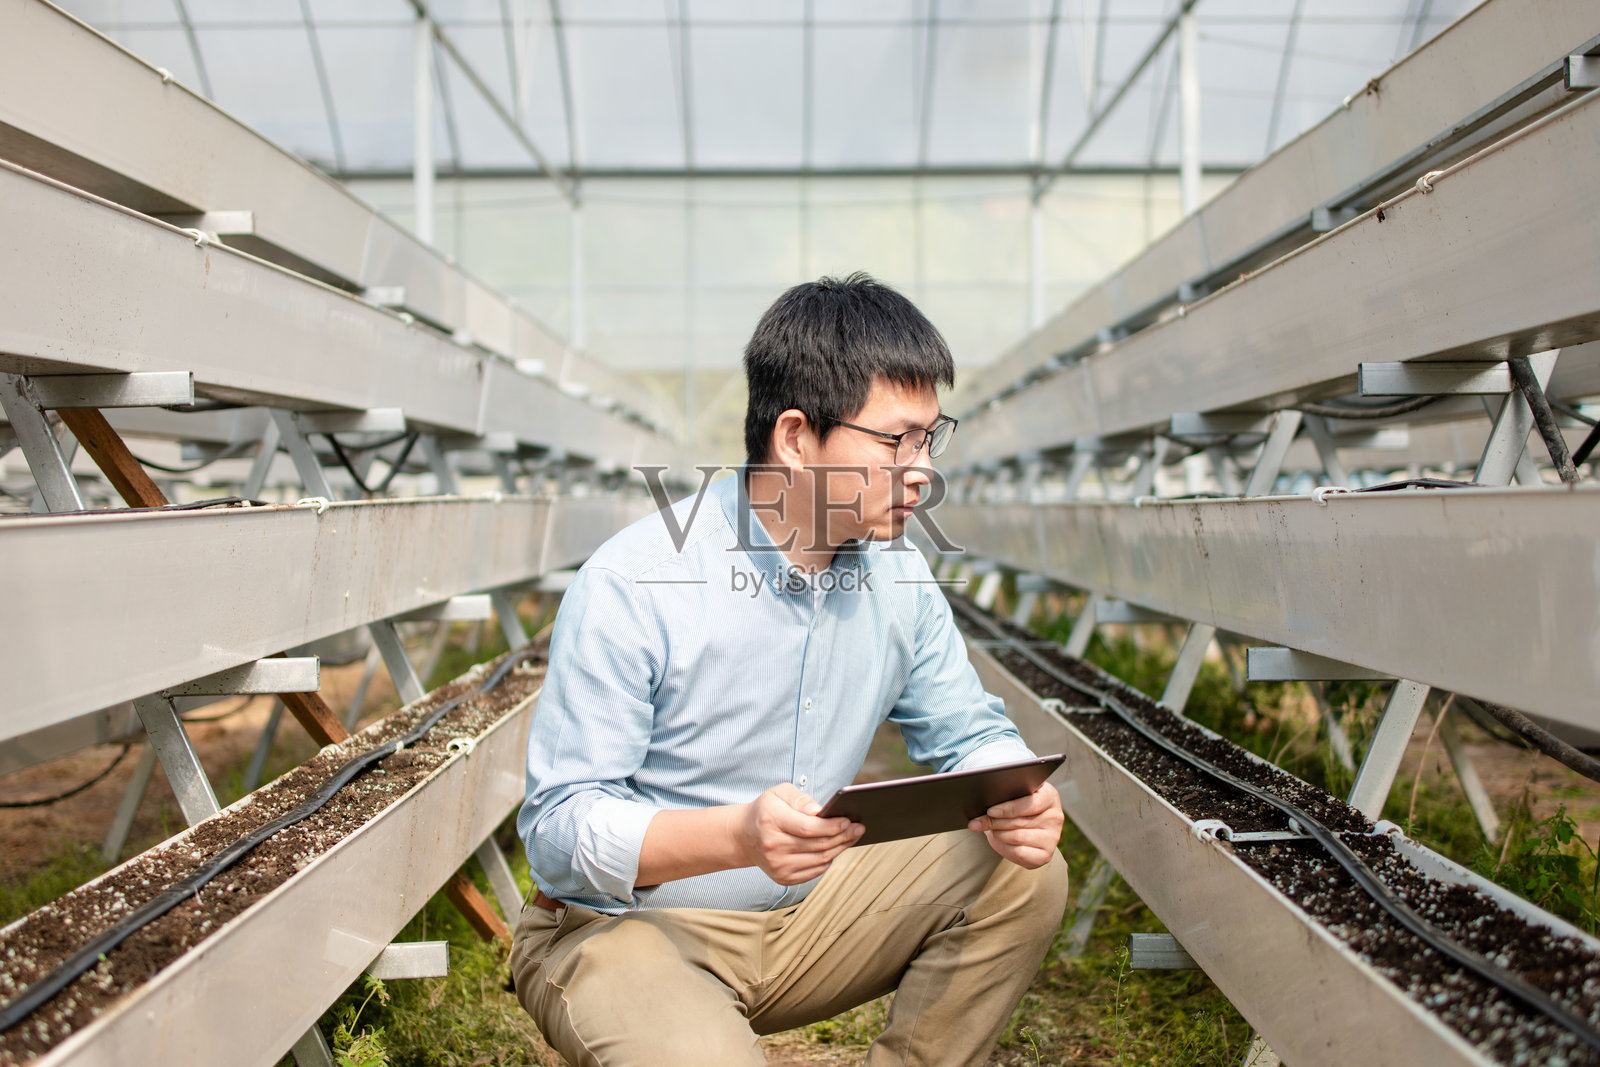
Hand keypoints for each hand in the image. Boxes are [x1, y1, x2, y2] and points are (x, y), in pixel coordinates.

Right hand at [738, 783, 863, 884]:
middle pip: (817, 845)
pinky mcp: (783, 878)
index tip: (848, 820)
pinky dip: (828, 860)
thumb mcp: (780, 793)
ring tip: (851, 837)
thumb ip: (801, 799)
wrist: (745, 836)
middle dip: (842, 836)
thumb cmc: (767, 810)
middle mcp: (772, 846)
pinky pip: (815, 871)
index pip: (808, 828)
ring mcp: (777, 865)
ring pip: (819, 860)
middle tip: (858, 828)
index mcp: (771, 820)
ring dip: (839, 848)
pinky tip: (835, 848)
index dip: (831, 826)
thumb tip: (820, 812)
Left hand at [968, 781, 1063, 868]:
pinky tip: (999, 841)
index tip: (991, 811)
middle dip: (995, 822)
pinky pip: (1020, 852)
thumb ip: (1005, 795)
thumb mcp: (1013, 798)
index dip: (1009, 808)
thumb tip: (983, 802)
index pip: (1030, 803)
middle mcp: (1055, 816)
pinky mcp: (1046, 855)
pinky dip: (1005, 847)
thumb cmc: (1017, 808)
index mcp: (1050, 796)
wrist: (1025, 829)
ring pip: (1017, 837)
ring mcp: (1052, 837)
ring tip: (989, 830)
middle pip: (1019, 821)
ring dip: (998, 834)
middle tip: (977, 822)